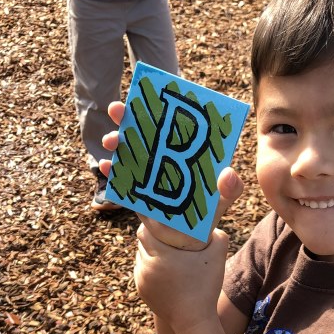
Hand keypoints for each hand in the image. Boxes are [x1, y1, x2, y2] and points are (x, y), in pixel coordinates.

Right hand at [100, 101, 243, 249]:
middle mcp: (163, 153)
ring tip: (111, 140)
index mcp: (184, 150)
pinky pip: (120, 175)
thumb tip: (228, 174)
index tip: (150, 94)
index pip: (173, 122)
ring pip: (128, 148)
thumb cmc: (206, 213)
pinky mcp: (135, 186)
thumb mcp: (221, 201)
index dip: (162, 106)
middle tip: (117, 109)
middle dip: (128, 116)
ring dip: (116, 140)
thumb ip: (229, 189)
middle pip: (145, 129)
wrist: (184, 239)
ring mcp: (147, 168)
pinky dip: (110, 170)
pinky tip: (104, 165)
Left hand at [135, 223, 228, 333]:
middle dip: (152, 237)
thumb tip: (215, 226)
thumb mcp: (217, 257)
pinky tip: (162, 268)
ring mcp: (142, 280)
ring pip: (140, 258)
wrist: (194, 320)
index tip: (160, 221)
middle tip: (164, 233)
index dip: (151, 223)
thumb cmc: (206, 287)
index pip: (144, 230)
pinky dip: (149, 268)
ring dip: (149, 252)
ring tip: (163, 251)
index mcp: (160, 254)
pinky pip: (141, 272)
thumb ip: (219, 236)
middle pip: (141, 243)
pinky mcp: (142, 291)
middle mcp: (146, 266)